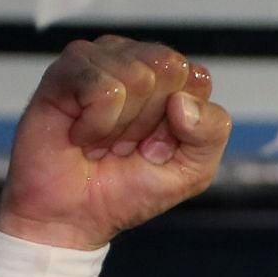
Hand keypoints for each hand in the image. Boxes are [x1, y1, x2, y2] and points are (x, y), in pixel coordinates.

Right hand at [0, 35, 232, 251]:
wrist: (75, 215)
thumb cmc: (129, 188)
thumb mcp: (193, 170)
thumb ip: (211, 132)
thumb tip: (182, 101)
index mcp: (172, 80)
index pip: (197, 77)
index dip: (184, 122)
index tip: (159, 146)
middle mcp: (135, 61)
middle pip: (169, 68)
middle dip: (151, 119)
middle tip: (127, 143)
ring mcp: (98, 61)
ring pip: (136, 75)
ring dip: (122, 125)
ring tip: (103, 140)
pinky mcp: (65, 71)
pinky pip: (103, 88)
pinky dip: (97, 124)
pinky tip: (83, 135)